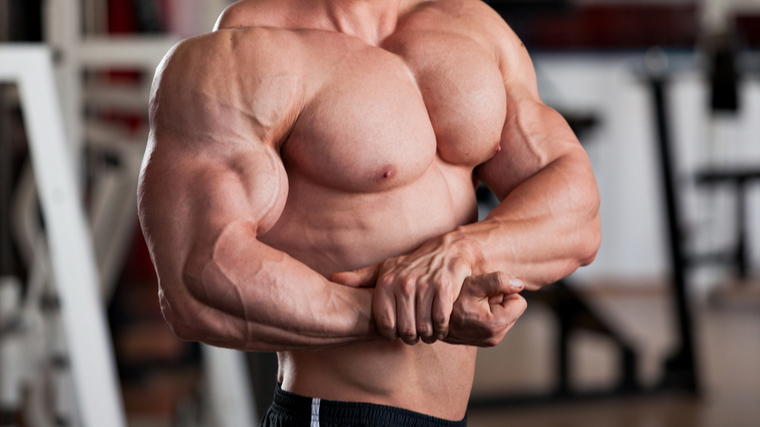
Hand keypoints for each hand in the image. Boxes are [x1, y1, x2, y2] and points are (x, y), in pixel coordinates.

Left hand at [331, 234, 481, 344]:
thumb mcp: (384, 269)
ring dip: (429, 335)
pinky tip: (442, 326)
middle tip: (417, 336)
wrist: (448, 250)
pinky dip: (442, 328)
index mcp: (386, 281)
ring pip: (424, 327)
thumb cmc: (412, 264)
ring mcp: (424, 285)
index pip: (386, 324)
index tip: (399, 333)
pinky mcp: (445, 287)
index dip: (393, 335)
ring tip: (430, 333)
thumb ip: (359, 278)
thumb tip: (333, 279)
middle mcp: (403, 282)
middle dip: (412, 338)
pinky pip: (440, 320)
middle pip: (406, 329)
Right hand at [445, 272, 525, 346]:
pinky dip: (490, 316)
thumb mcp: (473, 285)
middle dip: (500, 302)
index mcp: (495, 324)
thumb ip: (498, 281)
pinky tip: (474, 313)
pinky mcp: (487, 341)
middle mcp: (495, 337)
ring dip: (495, 308)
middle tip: (479, 300)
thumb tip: (519, 284)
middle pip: (514, 310)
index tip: (487, 293)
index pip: (520, 303)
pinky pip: (498, 323)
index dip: (505, 293)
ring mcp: (490, 341)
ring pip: (506, 316)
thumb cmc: (452, 299)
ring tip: (475, 307)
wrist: (434, 317)